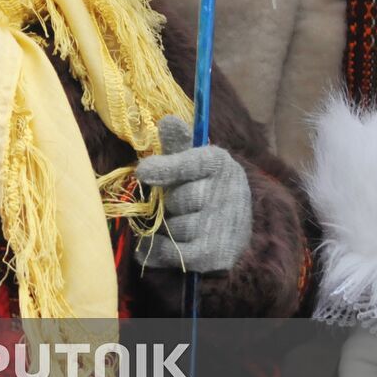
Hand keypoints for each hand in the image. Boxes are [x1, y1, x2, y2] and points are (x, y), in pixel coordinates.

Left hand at [134, 116, 251, 272]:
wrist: (235, 230)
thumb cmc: (205, 185)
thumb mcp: (195, 160)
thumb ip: (178, 144)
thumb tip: (167, 120)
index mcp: (219, 162)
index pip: (189, 164)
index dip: (164, 169)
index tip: (142, 172)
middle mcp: (226, 193)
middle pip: (175, 199)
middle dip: (169, 203)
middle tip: (180, 203)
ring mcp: (221, 226)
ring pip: (171, 226)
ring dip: (166, 226)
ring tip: (181, 222)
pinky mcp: (214, 256)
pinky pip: (169, 251)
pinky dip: (157, 249)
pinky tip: (161, 244)